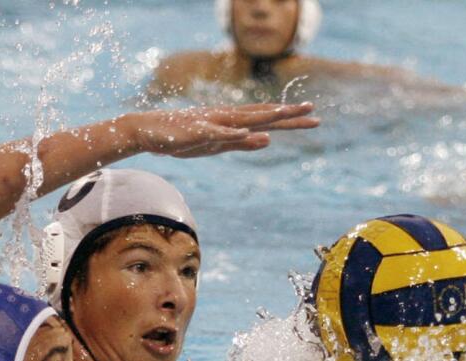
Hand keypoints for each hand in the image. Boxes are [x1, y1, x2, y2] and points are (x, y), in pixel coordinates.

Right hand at [127, 103, 317, 157]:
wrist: (150, 133)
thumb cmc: (183, 139)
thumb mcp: (218, 145)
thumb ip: (243, 143)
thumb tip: (268, 140)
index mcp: (233, 122)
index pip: (268, 120)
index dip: (291, 119)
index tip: (315, 118)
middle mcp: (227, 118)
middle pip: (262, 115)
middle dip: (288, 114)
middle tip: (313, 111)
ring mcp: (213, 123)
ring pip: (244, 119)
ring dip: (265, 116)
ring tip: (286, 113)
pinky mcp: (197, 132)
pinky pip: (218, 133)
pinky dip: (233, 132)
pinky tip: (248, 132)